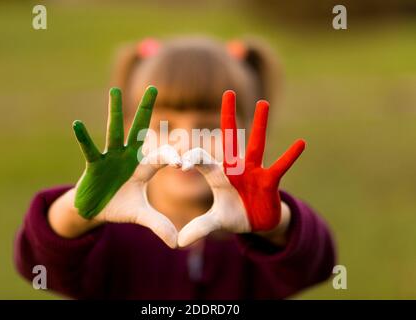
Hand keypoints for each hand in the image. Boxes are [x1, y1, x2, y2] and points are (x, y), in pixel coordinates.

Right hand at [72, 86, 179, 247]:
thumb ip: (158, 224)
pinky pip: (88, 150)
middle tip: (153, 87)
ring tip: (112, 91)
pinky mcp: (93, 165)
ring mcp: (110, 158)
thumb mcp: (140, 215)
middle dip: (146, 110)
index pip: (161, 156)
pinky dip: (83, 139)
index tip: (185, 162)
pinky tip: (77, 124)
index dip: (173, 157)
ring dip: (114, 113)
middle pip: (139, 130)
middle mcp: (128, 157)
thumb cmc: (119, 207)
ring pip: (113, 132)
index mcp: (143, 166)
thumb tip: (176, 242)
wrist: (95, 210)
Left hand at [178, 90, 305, 246]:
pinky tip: (301, 143)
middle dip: (229, 116)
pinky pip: (280, 167)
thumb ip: (199, 228)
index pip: (202, 160)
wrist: (256, 223)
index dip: (191, 161)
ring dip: (261, 125)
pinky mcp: (270, 182)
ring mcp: (254, 173)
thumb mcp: (216, 222)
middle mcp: (236, 168)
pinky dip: (290, 157)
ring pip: (258, 145)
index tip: (178, 164)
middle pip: (231, 138)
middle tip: (228, 92)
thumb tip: (178, 243)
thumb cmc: (234, 215)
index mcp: (219, 174)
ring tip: (264, 103)